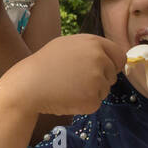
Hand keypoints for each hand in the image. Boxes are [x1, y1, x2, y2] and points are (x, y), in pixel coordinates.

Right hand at [0, 34, 125, 116]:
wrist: (28, 85)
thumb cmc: (45, 64)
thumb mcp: (68, 45)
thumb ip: (91, 49)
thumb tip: (111, 57)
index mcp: (94, 43)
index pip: (119, 55)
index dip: (114, 65)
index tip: (107, 70)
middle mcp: (99, 59)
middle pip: (113, 75)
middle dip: (100, 80)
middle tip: (76, 80)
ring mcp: (97, 79)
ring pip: (105, 90)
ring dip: (92, 92)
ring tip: (69, 87)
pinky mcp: (93, 99)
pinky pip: (96, 103)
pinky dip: (84, 104)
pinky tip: (68, 97)